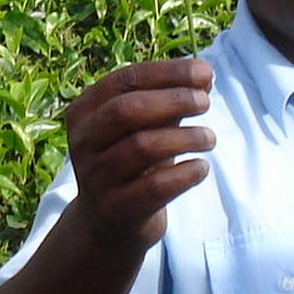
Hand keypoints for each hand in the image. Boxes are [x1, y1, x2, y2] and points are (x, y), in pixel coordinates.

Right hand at [63, 59, 215, 249]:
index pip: (125, 80)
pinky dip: (185, 174)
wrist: (108, 222)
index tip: (205, 72)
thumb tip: (204, 73)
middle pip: (127, 110)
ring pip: (142, 146)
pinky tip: (202, 167)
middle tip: (205, 102)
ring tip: (209, 137)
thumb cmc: (130, 162)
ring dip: (185, 137)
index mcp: (85, 111)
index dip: (168, 72)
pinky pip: (155, 187)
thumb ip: (169, 99)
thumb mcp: (143, 126)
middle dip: (174, 100)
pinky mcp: (114, 209)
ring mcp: (95, 177)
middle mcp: (83, 142)